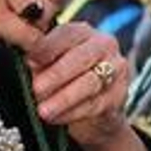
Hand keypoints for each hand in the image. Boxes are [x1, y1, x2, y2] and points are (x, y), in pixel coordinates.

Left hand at [25, 22, 130, 147]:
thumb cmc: (64, 81)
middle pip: (81, 57)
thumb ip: (40, 61)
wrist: (93, 109)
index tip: (29, 61)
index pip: (66, 34)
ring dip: (64, 98)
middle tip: (37, 89)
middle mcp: (104, 45)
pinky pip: (95, 104)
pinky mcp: (120, 95)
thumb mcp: (48, 65)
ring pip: (90, 83)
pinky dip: (72, 113)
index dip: (47, 48)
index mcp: (82, 32)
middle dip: (57, 74)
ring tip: (43, 110)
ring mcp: (116, 69)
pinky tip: (56, 118)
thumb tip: (29, 60)